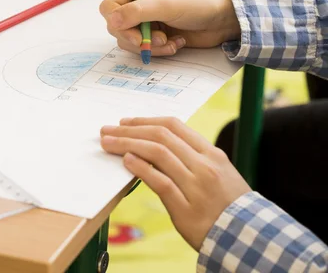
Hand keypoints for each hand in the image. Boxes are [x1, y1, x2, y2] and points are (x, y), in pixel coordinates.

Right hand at [99, 0, 239, 55]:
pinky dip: (157, 50)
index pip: (109, 7)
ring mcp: (143, 18)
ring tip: (169, 42)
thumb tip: (111, 20)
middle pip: (116, 26)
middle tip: (157, 41)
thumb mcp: (167, 5)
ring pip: (128, 40)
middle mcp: (135, 0)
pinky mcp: (152, 33)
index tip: (136, 36)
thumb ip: (137, 12)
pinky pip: (142, 47)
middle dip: (136, 38)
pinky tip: (175, 43)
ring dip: (149, 46)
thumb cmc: (197, 3)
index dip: (117, 23)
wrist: (221, 19)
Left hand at [101, 117, 249, 250]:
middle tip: (109, 129)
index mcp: (211, 153)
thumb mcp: (219, 173)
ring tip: (109, 143)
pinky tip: (126, 161)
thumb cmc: (230, 205)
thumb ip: (194, 158)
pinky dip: (141, 168)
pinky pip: (160, 182)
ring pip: (158, 153)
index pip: (174, 126)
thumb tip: (161, 146)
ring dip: (128, 144)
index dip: (147, 120)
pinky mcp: (186, 209)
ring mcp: (196, 186)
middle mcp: (203, 165)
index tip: (127, 121)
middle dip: (131, 129)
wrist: (249, 238)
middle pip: (161, 136)